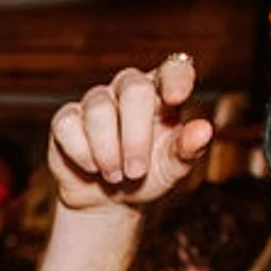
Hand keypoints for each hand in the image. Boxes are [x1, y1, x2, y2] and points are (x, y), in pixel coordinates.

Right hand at [47, 54, 213, 215]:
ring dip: (107, 150)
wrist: (107, 201)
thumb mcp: (172, 168)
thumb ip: (188, 149)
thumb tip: (204, 130)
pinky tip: (92, 167)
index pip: (173, 69)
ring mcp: (96, 101)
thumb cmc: (147, 176)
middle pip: (134, 91)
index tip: (176, 97)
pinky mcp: (66, 119)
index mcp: (162, 94)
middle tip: (136, 171)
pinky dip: (81, 152)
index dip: (175, 78)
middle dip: (135, 137)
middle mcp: (129, 89)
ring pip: (99, 109)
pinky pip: (68, 125)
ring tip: (115, 176)